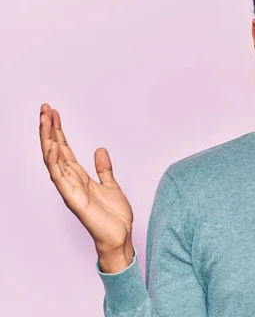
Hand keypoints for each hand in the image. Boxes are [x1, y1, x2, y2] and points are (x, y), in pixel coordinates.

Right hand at [39, 103, 133, 271]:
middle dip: (49, 129)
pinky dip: (55, 162)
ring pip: (53, 160)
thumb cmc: (113, 217)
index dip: (58, 131)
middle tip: (44, 108)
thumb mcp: (112, 185)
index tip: (54, 113)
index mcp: (78, 177)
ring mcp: (70, 190)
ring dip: (48, 139)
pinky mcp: (74, 200)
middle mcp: (70, 181)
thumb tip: (100, 150)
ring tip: (44, 119)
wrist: (119, 237)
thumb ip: (104, 168)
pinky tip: (52, 146)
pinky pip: (60, 178)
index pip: (64, 149)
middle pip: (55, 150)